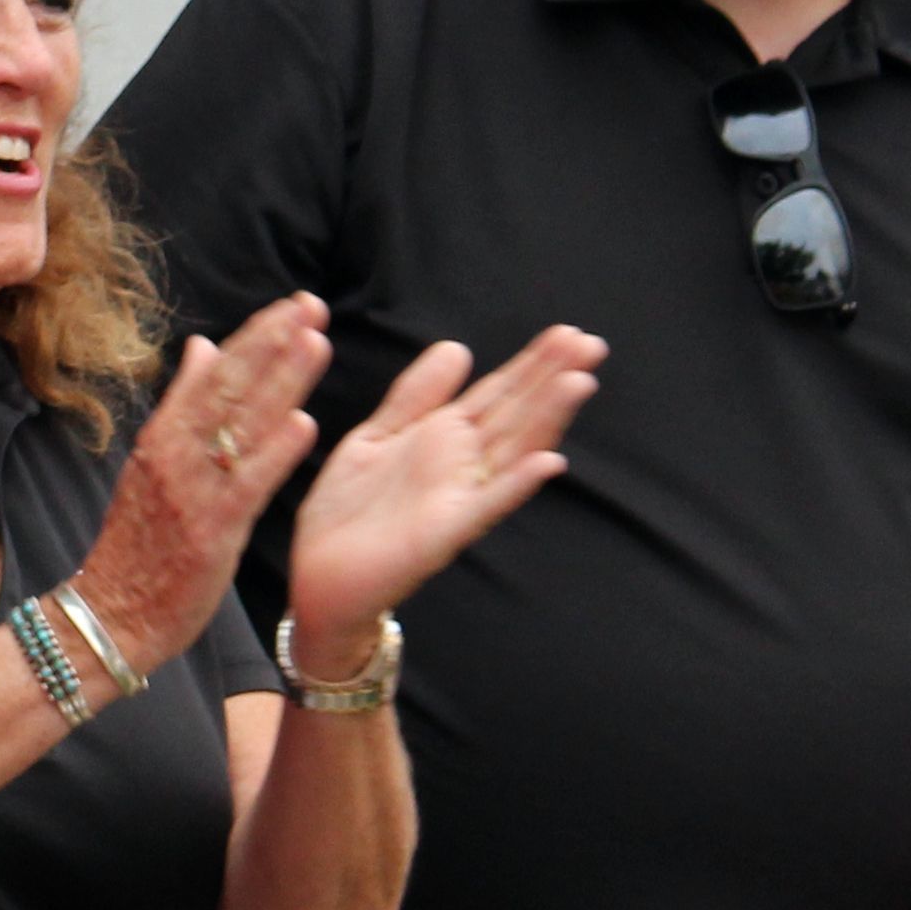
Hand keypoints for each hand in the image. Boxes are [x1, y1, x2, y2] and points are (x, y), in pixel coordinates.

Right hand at [65, 299, 334, 674]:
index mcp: (162, 437)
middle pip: (228, 388)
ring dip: (281, 382)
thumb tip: (204, 346)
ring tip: (317, 343)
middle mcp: (174, 456)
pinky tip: (304, 425)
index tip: (292, 305)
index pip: (213, 373)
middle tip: (311, 305)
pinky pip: (245, 486)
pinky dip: (274, 453)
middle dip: (272, 342)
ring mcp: (191, 492)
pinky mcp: (209, 532)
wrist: (109, 616)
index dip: (255, 336)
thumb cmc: (138, 545)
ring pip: (239, 427)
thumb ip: (182, 406)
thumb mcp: (152, 463)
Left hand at [282, 325, 604, 662]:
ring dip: (548, 418)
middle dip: (551, 379)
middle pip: (516, 413)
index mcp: (443, 438)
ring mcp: (458, 498)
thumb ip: (416, 396)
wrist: (320, 578)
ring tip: (580, 381)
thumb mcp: (377, 436)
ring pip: (514, 449)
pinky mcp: (445, 531)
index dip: (532, 363)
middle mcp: (461, 465)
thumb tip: (460, 347)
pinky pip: (488, 504)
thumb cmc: (348, 513)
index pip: (498, 393)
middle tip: (591, 343)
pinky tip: (549, 463)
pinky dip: (518, 484)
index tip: (568, 331)